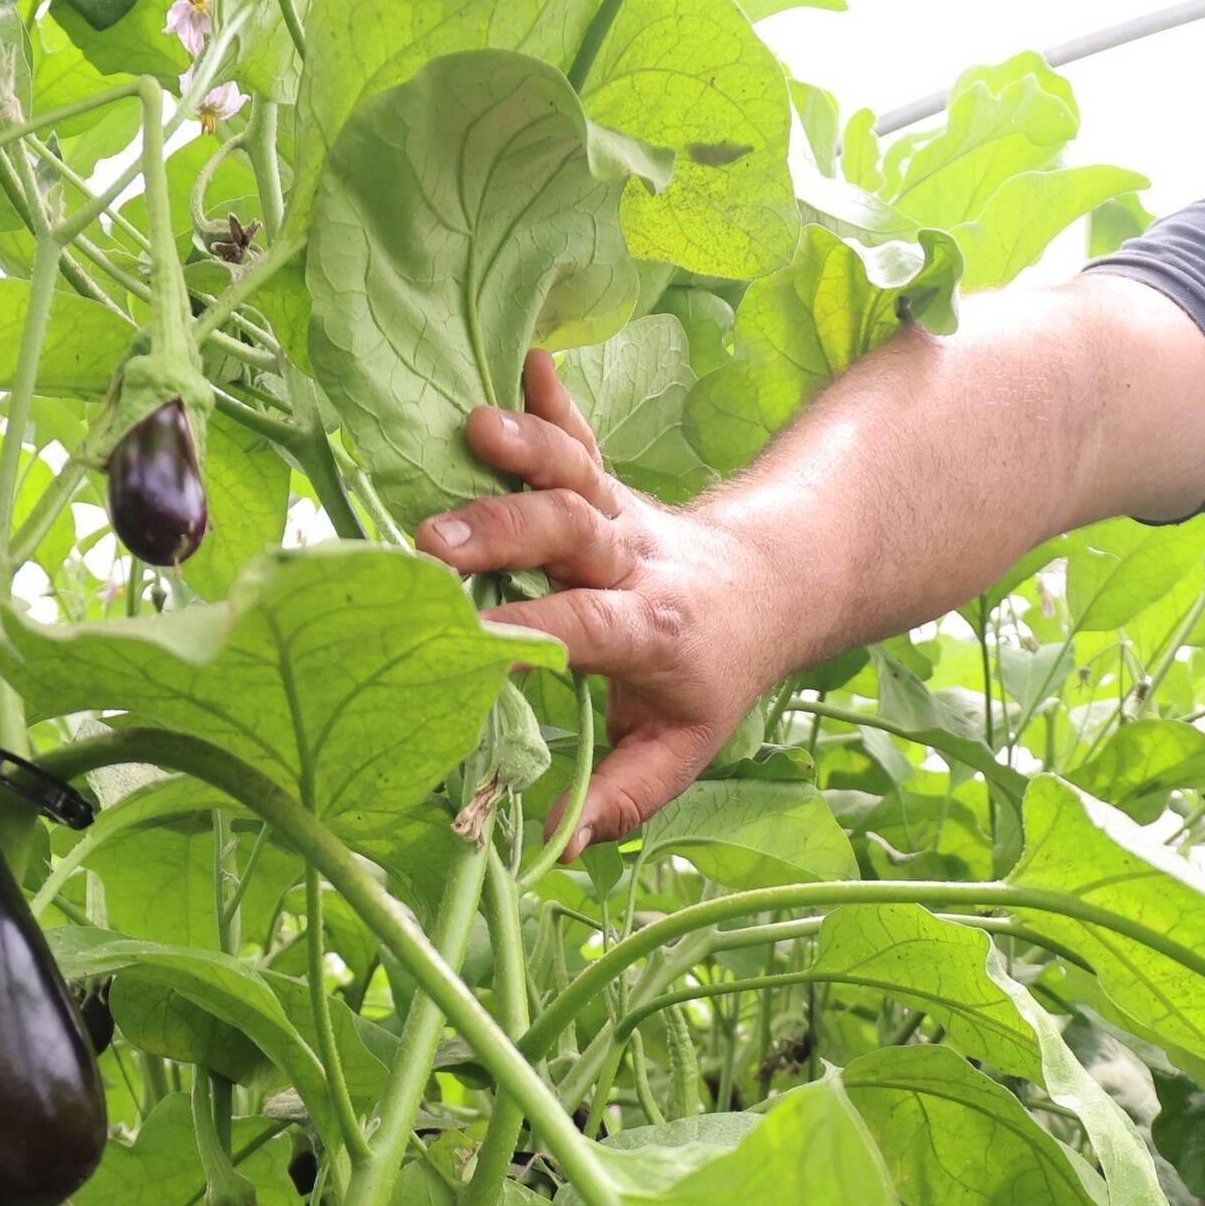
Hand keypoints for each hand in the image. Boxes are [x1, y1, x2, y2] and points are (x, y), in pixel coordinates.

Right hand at [416, 348, 773, 842]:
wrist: (773, 585)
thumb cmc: (710, 677)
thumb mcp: (681, 749)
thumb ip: (620, 796)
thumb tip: (554, 848)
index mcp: (650, 630)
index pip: (584, 628)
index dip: (529, 632)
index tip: (464, 641)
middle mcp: (634, 561)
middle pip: (574, 535)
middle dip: (506, 531)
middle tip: (431, 539)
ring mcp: (621, 513)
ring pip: (577, 472)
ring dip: (528, 446)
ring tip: (472, 427)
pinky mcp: (607, 481)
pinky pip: (581, 433)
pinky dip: (553, 394)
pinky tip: (524, 357)